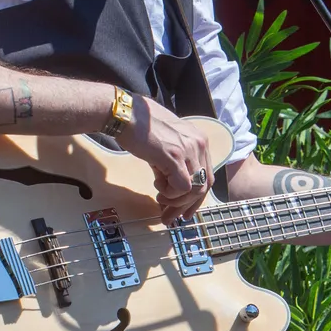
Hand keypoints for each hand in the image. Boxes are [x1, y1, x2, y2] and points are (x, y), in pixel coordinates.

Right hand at [115, 94, 212, 223]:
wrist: (125, 114)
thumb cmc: (140, 126)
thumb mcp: (166, 143)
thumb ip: (174, 162)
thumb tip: (171, 185)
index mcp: (199, 140)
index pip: (206, 176)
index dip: (196, 198)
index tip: (184, 211)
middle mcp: (199, 144)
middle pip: (204, 185)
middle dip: (187, 206)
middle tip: (171, 216)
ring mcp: (189, 150)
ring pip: (195, 190)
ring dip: (176, 201)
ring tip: (160, 198)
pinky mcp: (175, 157)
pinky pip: (182, 187)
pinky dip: (170, 193)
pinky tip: (157, 186)